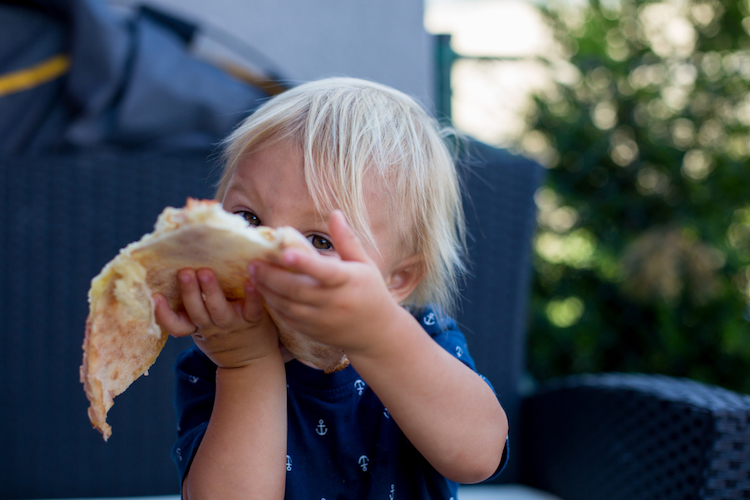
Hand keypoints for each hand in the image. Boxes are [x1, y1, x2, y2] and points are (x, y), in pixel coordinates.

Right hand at [153, 268, 279, 367]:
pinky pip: (252, 309)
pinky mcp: (253, 320)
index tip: (155, 296)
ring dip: (211, 290)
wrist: (252, 361)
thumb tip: (175, 269)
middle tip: (184, 272)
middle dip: (189, 291)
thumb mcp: (202, 327)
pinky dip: (252, 296)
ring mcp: (232, 323)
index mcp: (197, 326)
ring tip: (206, 272)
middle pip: (196, 312)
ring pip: (218, 309)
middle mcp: (212, 326)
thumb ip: (193, 305)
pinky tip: (251, 281)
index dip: (163, 314)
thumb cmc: (223, 336)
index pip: (176, 325)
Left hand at [250, 211, 403, 355]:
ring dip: (268, 291)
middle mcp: (335, 302)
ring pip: (288, 306)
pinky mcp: (313, 332)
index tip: (285, 252)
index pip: (325, 271)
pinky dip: (274, 305)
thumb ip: (347, 240)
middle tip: (253, 263)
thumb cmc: (371, 291)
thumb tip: (335, 213)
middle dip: (272, 276)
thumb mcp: (365, 264)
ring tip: (253, 274)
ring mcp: (323, 320)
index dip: (305, 262)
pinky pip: (288, 319)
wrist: (377, 333)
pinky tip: (265, 291)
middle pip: (297, 290)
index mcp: (348, 281)